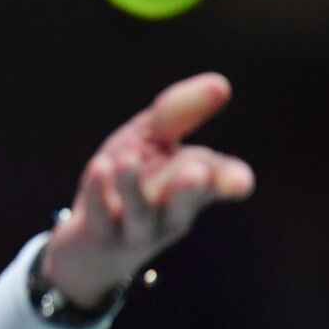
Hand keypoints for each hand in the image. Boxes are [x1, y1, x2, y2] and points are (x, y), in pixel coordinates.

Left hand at [42, 72, 254, 307]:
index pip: (219, 184)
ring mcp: (135, 230)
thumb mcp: (150, 141)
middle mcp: (170, 214)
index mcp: (192, 189)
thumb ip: (178, 114)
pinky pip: (100, 216)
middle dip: (189, 189)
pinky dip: (99, 192)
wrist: (89, 243)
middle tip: (197, 172)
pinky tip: (99, 165)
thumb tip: (220, 84)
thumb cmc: (129, 184)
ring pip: (139, 213)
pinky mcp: (100, 235)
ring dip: (133, 188)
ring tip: (127, 157)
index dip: (231, 181)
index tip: (240, 182)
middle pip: (182, 204)